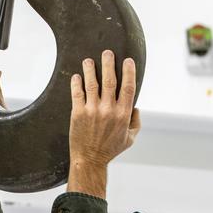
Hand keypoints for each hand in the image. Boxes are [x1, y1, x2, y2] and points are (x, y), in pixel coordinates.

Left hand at [67, 51, 140, 198]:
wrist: (89, 159)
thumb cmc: (110, 149)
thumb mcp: (130, 138)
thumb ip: (135, 122)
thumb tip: (136, 107)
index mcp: (123, 114)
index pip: (128, 87)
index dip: (129, 72)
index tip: (128, 61)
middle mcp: (108, 110)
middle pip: (110, 80)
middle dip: (109, 63)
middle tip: (107, 52)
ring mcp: (92, 111)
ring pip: (92, 84)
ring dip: (90, 69)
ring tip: (88, 60)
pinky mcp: (78, 113)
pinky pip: (77, 93)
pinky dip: (77, 83)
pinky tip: (77, 76)